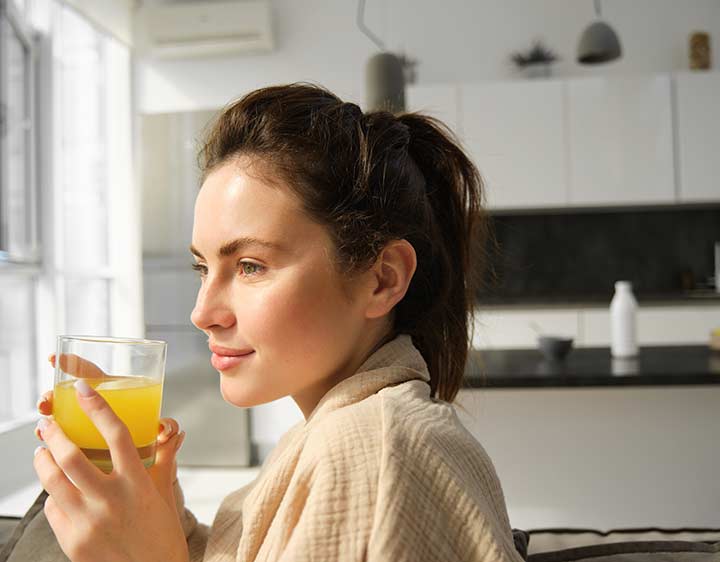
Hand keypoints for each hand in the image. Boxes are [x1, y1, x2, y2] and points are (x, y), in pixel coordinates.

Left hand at [34, 358, 187, 561]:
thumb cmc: (162, 536)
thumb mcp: (164, 494)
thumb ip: (164, 461)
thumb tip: (174, 432)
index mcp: (138, 483)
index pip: (116, 434)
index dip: (98, 408)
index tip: (83, 390)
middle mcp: (111, 500)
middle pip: (72, 456)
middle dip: (54, 433)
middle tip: (48, 422)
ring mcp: (88, 521)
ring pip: (53, 481)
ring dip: (43, 460)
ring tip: (42, 451)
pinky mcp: (71, 541)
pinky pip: (53, 508)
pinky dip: (52, 494)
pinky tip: (55, 488)